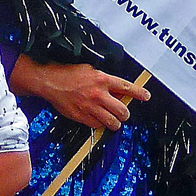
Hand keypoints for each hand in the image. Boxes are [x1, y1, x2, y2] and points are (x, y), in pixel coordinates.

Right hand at [31, 61, 149, 130]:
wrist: (49, 81)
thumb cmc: (67, 74)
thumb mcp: (89, 70)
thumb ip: (104, 80)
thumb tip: (117, 90)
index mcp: (101, 79)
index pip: (126, 87)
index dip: (139, 93)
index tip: (146, 96)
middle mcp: (98, 94)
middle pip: (123, 111)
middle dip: (125, 114)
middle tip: (122, 113)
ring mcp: (90, 107)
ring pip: (113, 122)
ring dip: (115, 122)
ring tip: (112, 119)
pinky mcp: (82, 116)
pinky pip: (98, 126)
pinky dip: (99, 124)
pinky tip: (96, 118)